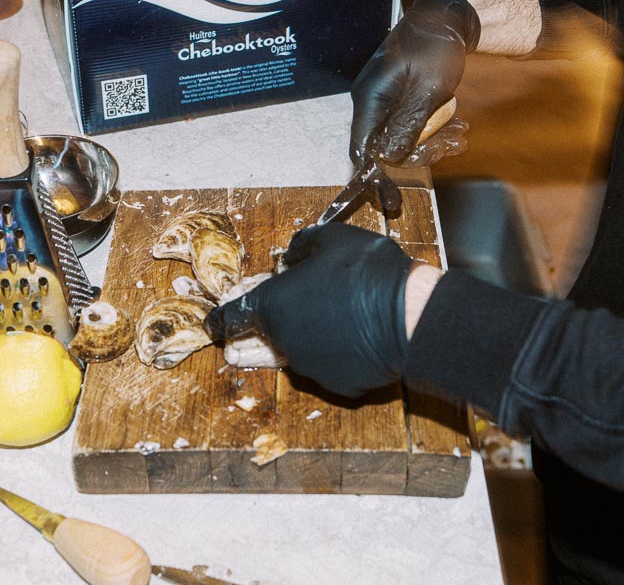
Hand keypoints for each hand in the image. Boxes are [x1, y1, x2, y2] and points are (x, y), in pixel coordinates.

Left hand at [206, 223, 413, 397]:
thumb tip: (290, 258)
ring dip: (302, 338)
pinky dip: (333, 354)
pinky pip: (329, 366)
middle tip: (262, 329)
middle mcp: (285, 340)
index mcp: (273, 304)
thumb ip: (301, 247)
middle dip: (260, 333)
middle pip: (264, 338)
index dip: (220, 319)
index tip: (212, 322)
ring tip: (320, 323)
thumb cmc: (366, 270)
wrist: (410, 314)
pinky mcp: (339, 385)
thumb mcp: (329, 238)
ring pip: (298, 352)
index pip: (232, 317)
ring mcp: (311, 367)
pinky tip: (349, 338)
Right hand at [350, 0, 479, 164]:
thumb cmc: (436, 48)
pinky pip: (410, 122)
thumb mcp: (427, 90)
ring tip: (461, 134)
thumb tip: (389, 157)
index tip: (405, 177)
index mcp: (370, 97)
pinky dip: (433, 127)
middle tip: (454, 145)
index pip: (361, 145)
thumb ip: (407, 125)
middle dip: (420, 150)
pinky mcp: (398, 97)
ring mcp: (385, 99)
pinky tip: (457, 124)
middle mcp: (371, 100)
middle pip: (385, 144)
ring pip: (402, 135)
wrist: (447, 18)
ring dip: (433, 139)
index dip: (378, 167)